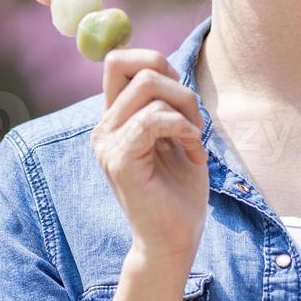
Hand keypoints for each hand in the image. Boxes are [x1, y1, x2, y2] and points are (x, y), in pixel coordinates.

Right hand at [90, 48, 210, 268]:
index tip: (179, 94)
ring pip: (149, 87)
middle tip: (193, 120)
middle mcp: (105, 128)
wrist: (175, 240)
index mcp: (114, 119)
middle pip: (136, 67)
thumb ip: (163, 102)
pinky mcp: (119, 160)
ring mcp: (108, 144)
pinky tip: (194, 154)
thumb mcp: (175, 135)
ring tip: (195, 141)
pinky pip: (152, 119)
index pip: (118, 60)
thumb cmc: (179, 192)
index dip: (153, 60)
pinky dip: (184, 129)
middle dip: (177, 85)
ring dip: (186, 109)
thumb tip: (166, 67)